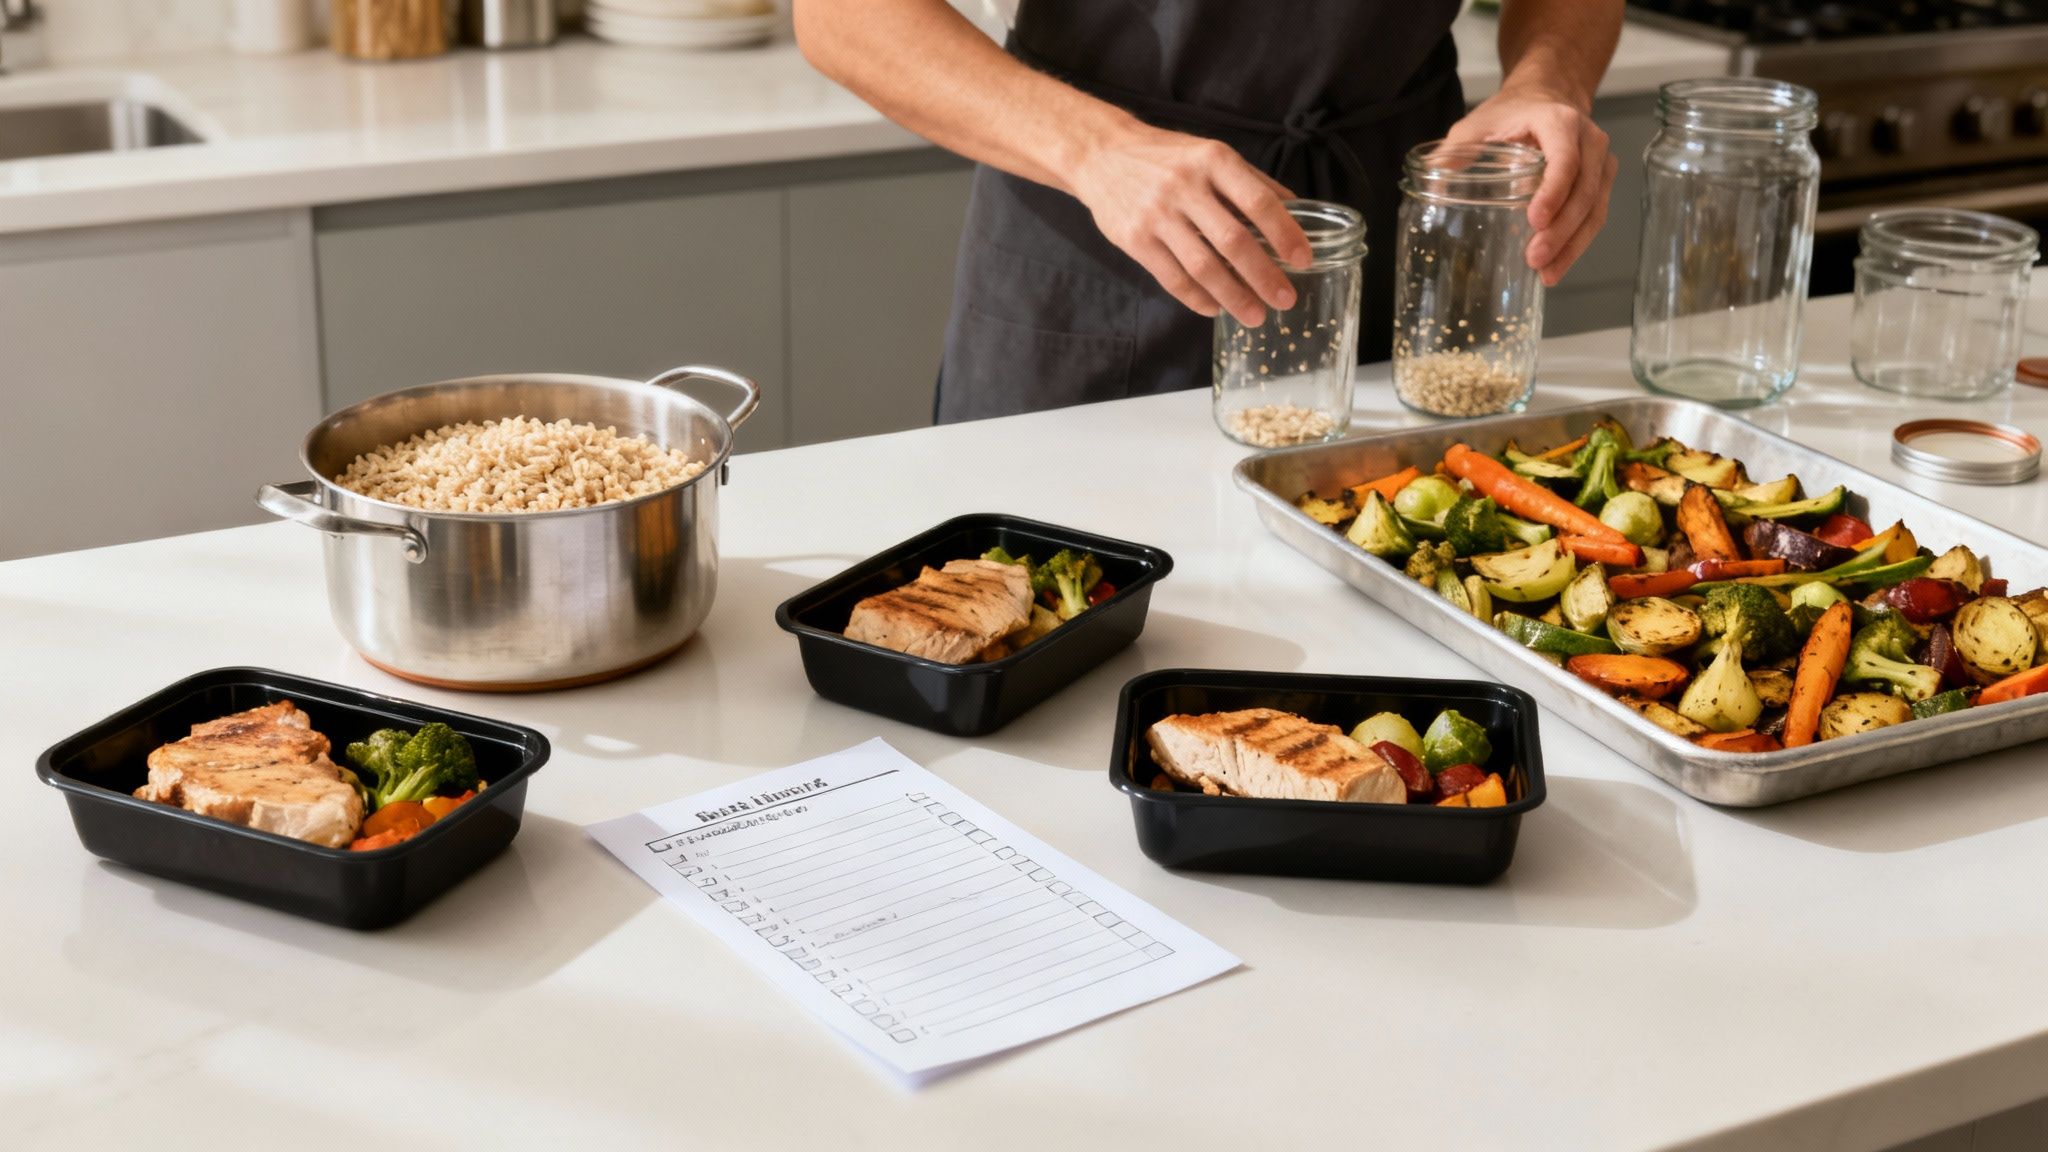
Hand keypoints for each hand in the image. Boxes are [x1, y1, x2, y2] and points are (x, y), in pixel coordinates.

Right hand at [1065, 119, 1311, 325]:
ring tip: (1255, 315)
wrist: (1102, 154)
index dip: (1285, 233)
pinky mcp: (1135, 239)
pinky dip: (1198, 298)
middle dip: (1264, 275)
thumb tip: (1297, 212)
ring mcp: (1157, 214)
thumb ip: (1251, 183)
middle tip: (1285, 299)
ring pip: (1203, 266)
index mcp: (1213, 160)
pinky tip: (1216, 307)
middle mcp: (1185, 185)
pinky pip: (1173, 278)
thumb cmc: (1167, 157)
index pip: (1258, 202)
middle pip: (1234, 240)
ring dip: (1234, 296)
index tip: (1302, 259)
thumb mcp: (1210, 154)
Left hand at [1443, 85, 1617, 285]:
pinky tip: (1556, 266)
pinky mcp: (1600, 182)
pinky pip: (1595, 216)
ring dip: (1572, 245)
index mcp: (1560, 123)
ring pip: (1594, 209)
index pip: (1565, 160)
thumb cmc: (1511, 113)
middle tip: (1535, 258)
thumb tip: (1428, 177)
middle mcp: (1589, 141)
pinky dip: (1577, 243)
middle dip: (1561, 230)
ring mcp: (1600, 163)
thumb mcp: (1477, 124)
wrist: (1546, 98)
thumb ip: (1455, 149)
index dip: (1553, 192)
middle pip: (1584, 191)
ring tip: (1547, 272)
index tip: (1535, 220)